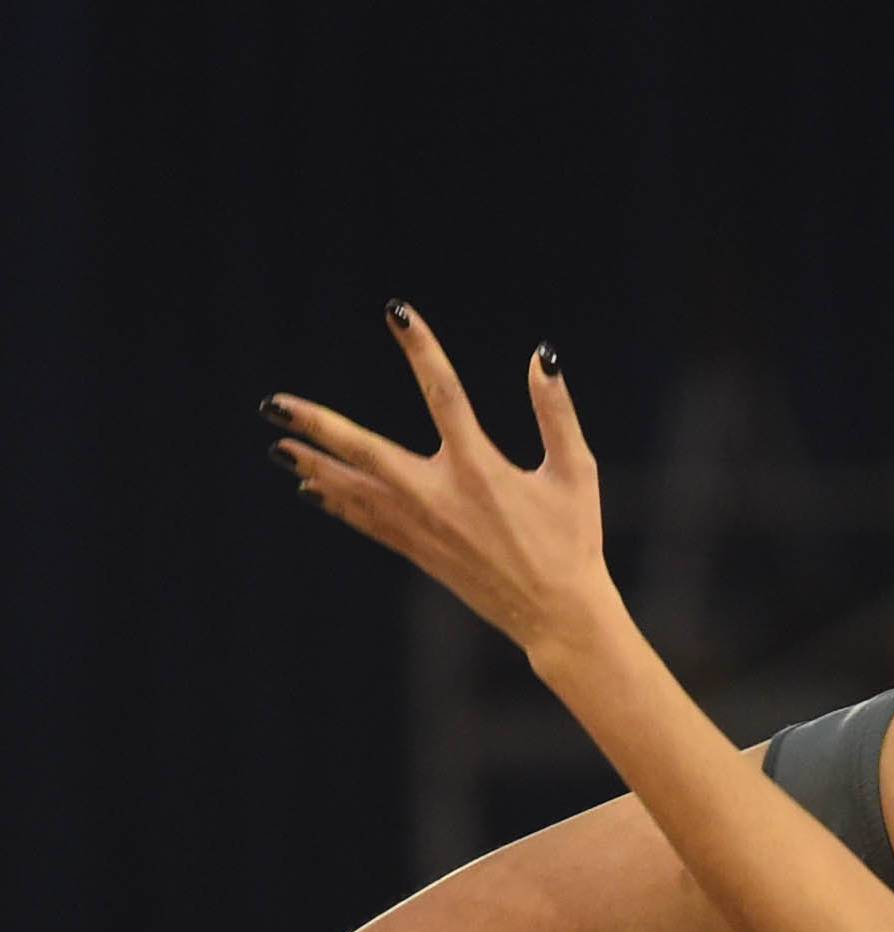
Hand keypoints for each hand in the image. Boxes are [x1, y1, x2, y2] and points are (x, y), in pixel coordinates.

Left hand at [262, 304, 619, 667]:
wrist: (557, 616)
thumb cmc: (572, 542)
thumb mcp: (576, 473)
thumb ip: (556, 413)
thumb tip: (542, 356)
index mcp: (480, 469)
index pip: (443, 393)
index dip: (421, 349)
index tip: (395, 311)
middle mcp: (440, 497)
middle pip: (365, 452)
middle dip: (317, 428)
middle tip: (273, 406)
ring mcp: (424, 528)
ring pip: (356, 491)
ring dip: (315, 467)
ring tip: (279, 448)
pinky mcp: (421, 552)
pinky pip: (368, 523)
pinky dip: (338, 503)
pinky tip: (312, 490)